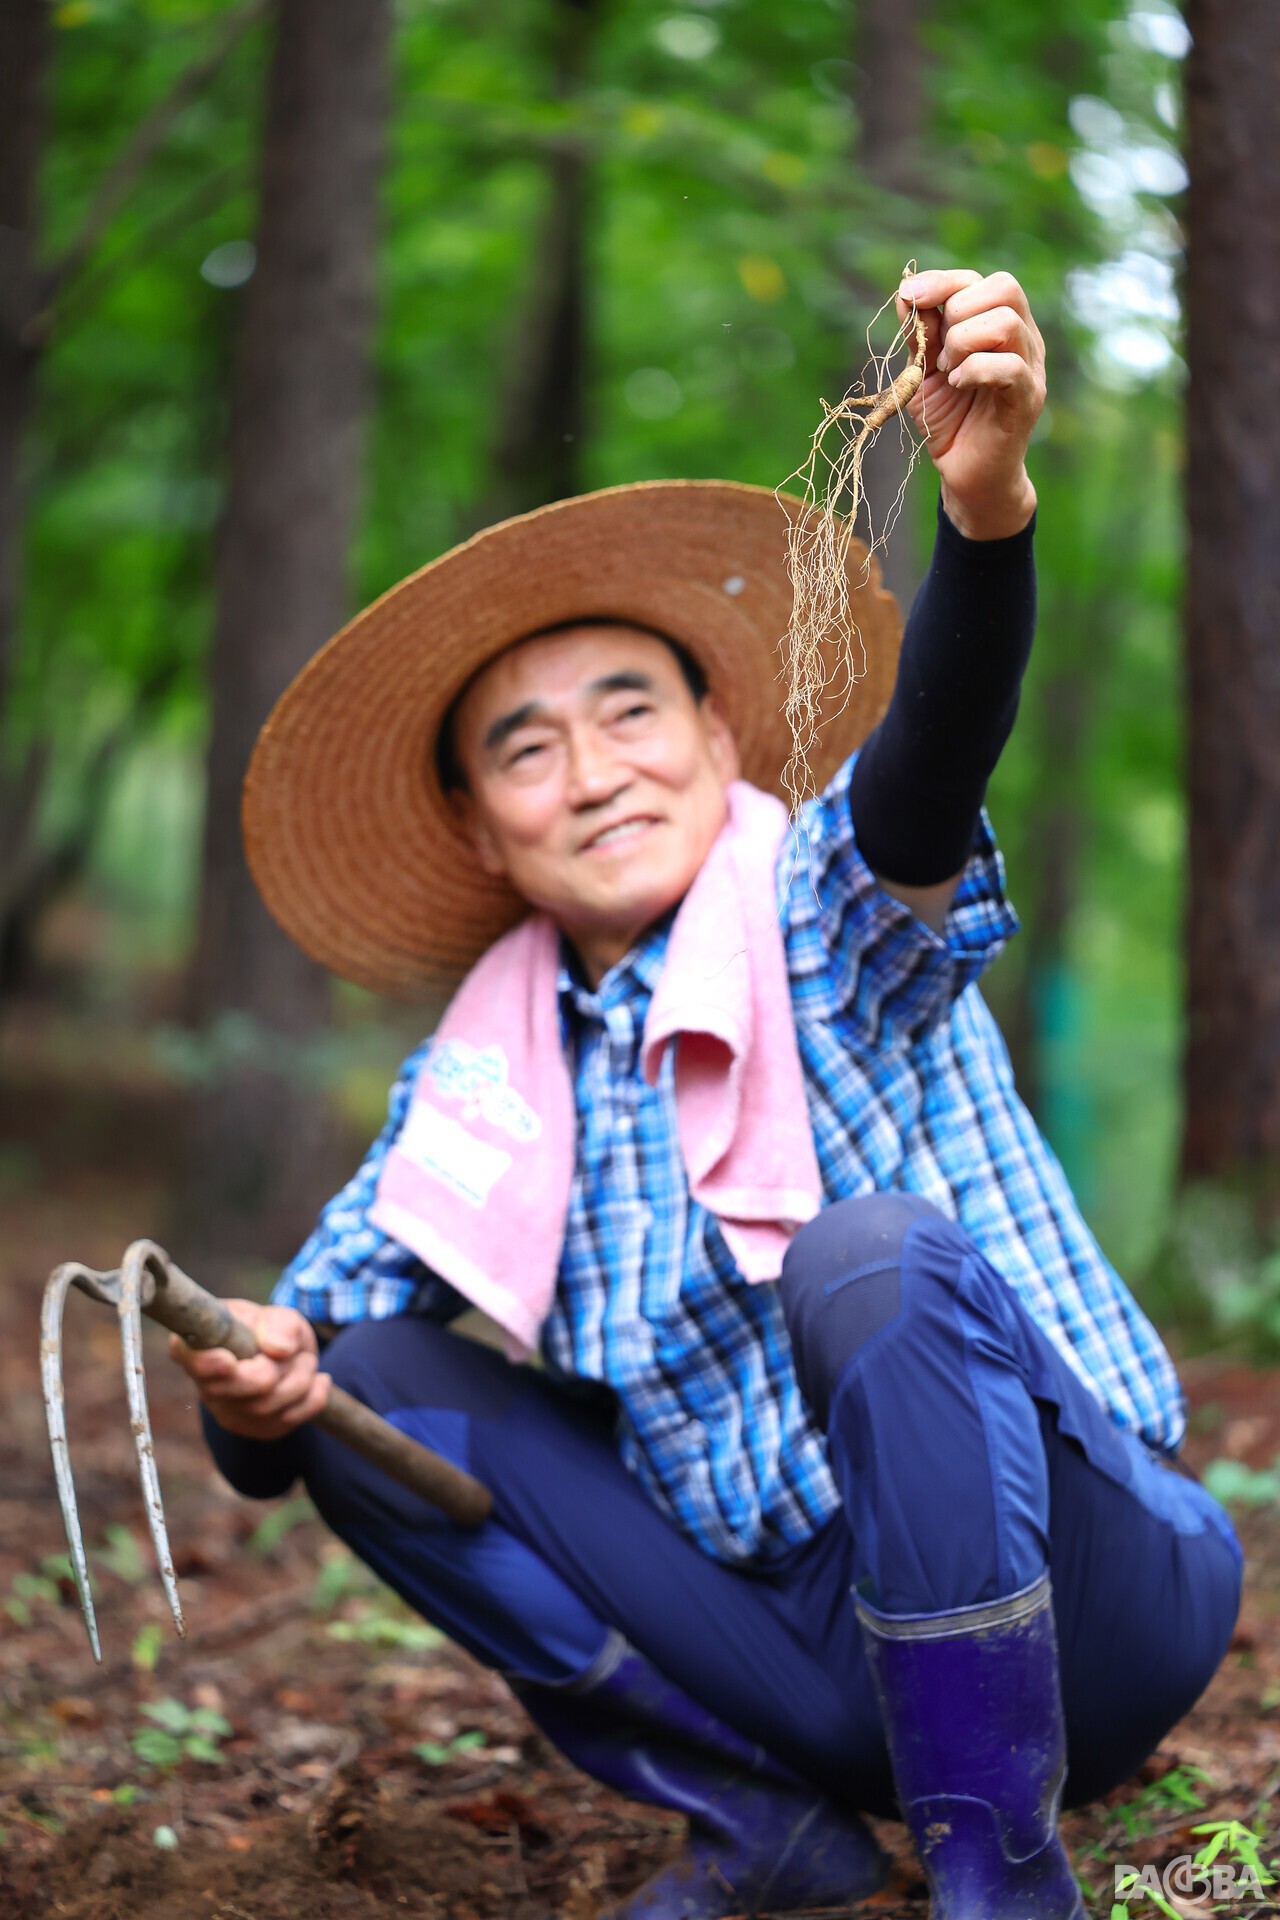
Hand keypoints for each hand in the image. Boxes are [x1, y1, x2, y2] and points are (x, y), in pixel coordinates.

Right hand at [167, 1299, 329, 1441]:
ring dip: (300, 1379)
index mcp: (198, 1348)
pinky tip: (318, 1382)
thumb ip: (280, 1325)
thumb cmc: (272, 1330)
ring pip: (265, 1408)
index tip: (229, 1361)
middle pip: (234, 1390)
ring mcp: (228, 1413)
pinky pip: (288, 1421)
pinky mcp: (255, 1430)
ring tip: (307, 1360)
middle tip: (294, 1351)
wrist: (287, 1354)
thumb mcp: (279, 1316)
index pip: (192, 1360)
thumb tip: (279, 1349)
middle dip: (274, 1370)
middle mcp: (206, 1386)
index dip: (206, 1365)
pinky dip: (313, 1398)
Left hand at [896, 268, 1044, 540]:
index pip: (980, 280)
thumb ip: (920, 332)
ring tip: (950, 372)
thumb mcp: (924, 369)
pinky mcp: (1029, 398)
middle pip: (1004, 288)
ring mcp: (1031, 366)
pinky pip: (1009, 367)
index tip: (909, 296)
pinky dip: (974, 370)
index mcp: (998, 324)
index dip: (942, 281)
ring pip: (1006, 323)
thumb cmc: (949, 418)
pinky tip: (958, 385)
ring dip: (964, 343)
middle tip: (941, 354)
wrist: (964, 472)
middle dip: (958, 313)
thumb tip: (906, 291)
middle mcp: (1023, 338)